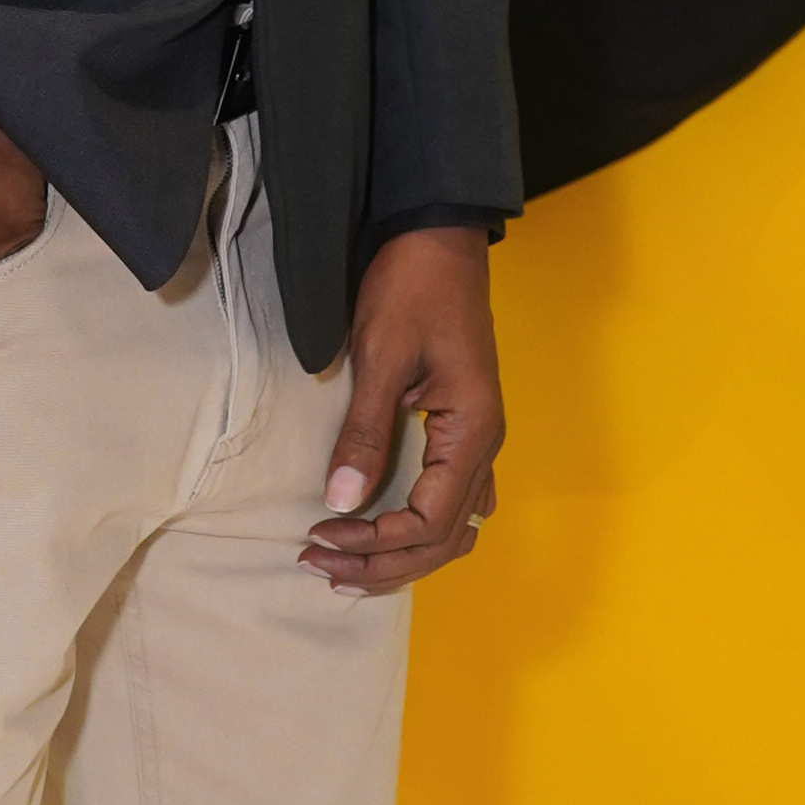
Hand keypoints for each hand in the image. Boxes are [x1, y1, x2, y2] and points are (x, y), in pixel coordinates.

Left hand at [304, 229, 504, 593]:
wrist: (438, 238)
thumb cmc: (411, 287)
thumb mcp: (381, 358)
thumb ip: (364, 433)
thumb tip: (342, 502)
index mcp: (472, 431)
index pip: (430, 520)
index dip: (375, 542)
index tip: (320, 537)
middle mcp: (485, 445)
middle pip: (444, 539)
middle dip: (382, 563)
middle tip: (319, 565)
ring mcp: (478, 440)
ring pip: (453, 528)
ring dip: (401, 555)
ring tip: (343, 566)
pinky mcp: (462, 430)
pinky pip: (451, 502)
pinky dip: (415, 531)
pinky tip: (378, 535)